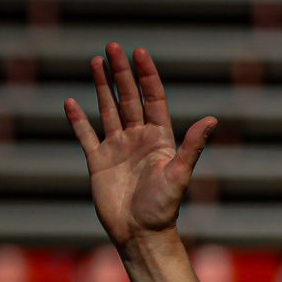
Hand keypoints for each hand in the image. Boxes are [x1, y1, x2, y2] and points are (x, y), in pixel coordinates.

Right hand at [64, 43, 215, 250]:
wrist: (140, 234)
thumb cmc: (163, 208)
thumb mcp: (179, 174)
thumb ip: (192, 146)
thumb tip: (211, 120)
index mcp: (160, 139)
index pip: (153, 99)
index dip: (147, 75)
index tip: (139, 52)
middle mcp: (139, 139)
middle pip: (129, 98)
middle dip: (121, 73)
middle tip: (112, 47)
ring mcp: (117, 149)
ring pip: (108, 110)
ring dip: (102, 87)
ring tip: (96, 61)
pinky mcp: (98, 162)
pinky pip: (86, 135)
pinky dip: (78, 120)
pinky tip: (70, 102)